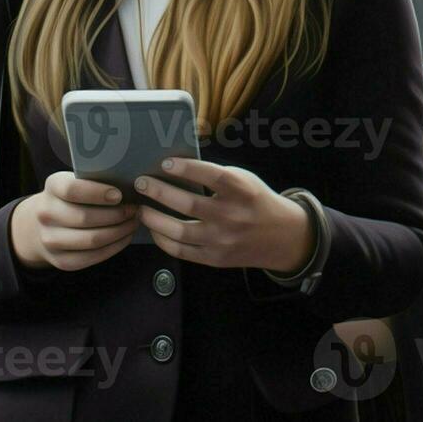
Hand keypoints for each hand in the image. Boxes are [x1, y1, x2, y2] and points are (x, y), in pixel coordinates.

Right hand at [10, 172, 138, 270]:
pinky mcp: (60, 260)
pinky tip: (125, 236)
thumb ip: (99, 179)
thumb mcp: (79, 180)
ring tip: (133, 222)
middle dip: (117, 215)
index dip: (98, 193)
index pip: (72, 190)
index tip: (119, 195)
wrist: (43, 224)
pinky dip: (115, 247)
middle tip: (135, 209)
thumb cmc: (74, 197)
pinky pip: (92, 257)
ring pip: (91, 240)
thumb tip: (132, 183)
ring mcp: (49, 239)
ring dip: (119, 231)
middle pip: (85, 218)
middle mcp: (45, 214)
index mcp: (52, 187)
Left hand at [135, 158, 315, 275]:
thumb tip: (177, 170)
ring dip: (153, 218)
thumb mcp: (246, 181)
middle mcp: (232, 216)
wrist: (281, 236)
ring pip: (177, 230)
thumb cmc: (257, 201)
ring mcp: (222, 240)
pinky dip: (162, 239)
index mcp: (242, 191)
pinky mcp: (214, 258)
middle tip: (141, 183)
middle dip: (158, 191)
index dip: (186, 168)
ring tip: (141, 208)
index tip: (165, 163)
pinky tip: (155, 229)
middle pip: (187, 203)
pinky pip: (180, 250)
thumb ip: (218, 176)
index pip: (210, 176)